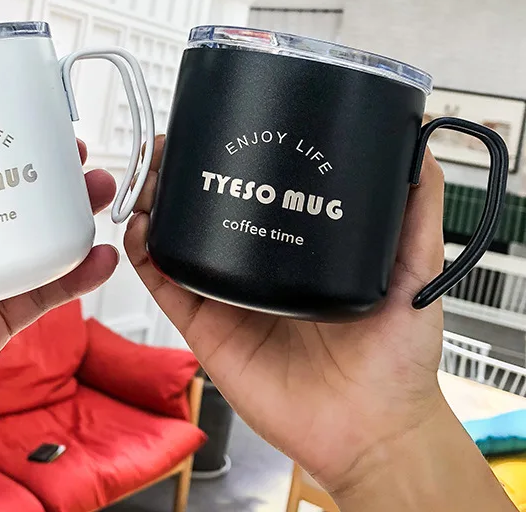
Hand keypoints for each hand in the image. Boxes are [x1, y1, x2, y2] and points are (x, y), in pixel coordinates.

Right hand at [125, 136, 514, 510]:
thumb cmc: (396, 361)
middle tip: (168, 147)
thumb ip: (416, 211)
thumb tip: (418, 146)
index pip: (250, 194)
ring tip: (148, 175)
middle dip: (178, 175)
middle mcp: (256, 270)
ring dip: (153, 205)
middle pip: (203, 212)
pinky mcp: (206, 328)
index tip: (213, 129)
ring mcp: (227, 297)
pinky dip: (145, 254)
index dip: (224, 160)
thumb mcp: (413, 268)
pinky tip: (140, 226)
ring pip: (176, 241)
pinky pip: (165, 285)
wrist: (374, 429)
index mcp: (294, 252)